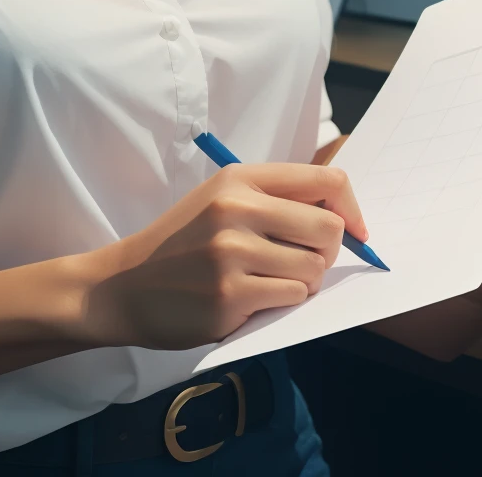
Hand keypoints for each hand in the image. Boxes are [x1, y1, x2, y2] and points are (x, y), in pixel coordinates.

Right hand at [86, 163, 367, 350]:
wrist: (126, 285)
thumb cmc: (182, 243)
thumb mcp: (220, 200)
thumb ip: (273, 199)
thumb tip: (341, 211)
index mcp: (239, 178)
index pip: (325, 181)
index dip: (351, 208)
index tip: (356, 230)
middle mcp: (237, 209)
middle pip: (329, 230)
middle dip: (327, 252)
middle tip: (302, 261)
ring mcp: (233, 254)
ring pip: (314, 270)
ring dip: (303, 282)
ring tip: (270, 281)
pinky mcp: (230, 296)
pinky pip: (292, 299)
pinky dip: (283, 303)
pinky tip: (252, 299)